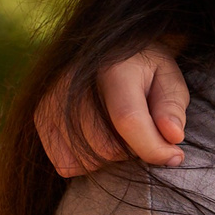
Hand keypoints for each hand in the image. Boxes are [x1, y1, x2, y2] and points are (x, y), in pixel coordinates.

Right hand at [35, 42, 190, 175]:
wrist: (108, 50)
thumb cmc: (146, 70)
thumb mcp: (170, 79)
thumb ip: (172, 108)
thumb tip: (172, 138)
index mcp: (112, 68)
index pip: (129, 120)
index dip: (153, 148)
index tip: (175, 156)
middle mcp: (72, 83)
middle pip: (107, 147)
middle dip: (134, 152)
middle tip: (144, 136)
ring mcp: (50, 100)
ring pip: (87, 160)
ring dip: (110, 159)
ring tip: (120, 134)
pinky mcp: (39, 116)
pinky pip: (65, 164)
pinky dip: (87, 162)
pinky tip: (98, 141)